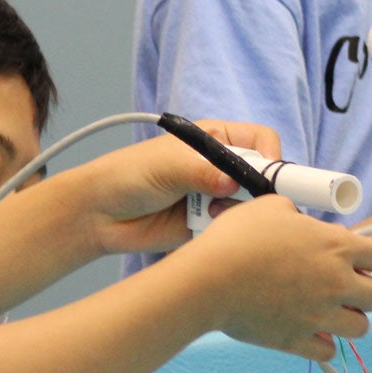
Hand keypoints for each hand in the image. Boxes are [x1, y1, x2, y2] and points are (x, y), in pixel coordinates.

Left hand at [78, 121, 283, 255]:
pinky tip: (205, 230)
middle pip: (264, 178)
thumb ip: (204, 171)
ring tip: (213, 216)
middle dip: (260, 192)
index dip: (272, 157)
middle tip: (246, 204)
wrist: (99, 216)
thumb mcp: (167, 166)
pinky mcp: (209, 226)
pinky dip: (226, 232)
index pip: (261, 141)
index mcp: (215, 139)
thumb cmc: (128, 176)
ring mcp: (216, 198)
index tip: (269, 179)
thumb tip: (236, 183)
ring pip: (252, 208)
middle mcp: (220, 167)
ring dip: (240, 214)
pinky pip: (233, 231)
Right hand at [181, 195, 371, 359]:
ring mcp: (320, 316)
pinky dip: (321, 343)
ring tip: (326, 311)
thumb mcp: (270, 206)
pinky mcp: (298, 341)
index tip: (351, 260)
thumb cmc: (238, 238)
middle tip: (342, 287)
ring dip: (347, 319)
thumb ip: (297, 214)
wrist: (210, 280)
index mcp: (337, 247)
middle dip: (365, 292)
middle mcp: (337, 284)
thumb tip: (302, 225)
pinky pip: (327, 351)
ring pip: (361, 329)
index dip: (367, 257)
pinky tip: (307, 331)